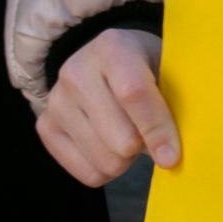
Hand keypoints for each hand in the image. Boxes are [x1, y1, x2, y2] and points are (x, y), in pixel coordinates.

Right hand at [39, 28, 178, 185]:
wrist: (103, 59)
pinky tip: (111, 147)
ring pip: (104, 160)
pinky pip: (86, 173)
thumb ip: (176, 100)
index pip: (134, 94)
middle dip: (144, 147)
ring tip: (130, 137)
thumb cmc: (147, 66)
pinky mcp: (45, 126)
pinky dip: (107, 170)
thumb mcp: (167, 67)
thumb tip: (174, 154)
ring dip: (127, 160)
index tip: (172, 156)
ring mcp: (56, 100)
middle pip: (120, 138)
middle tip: (151, 135)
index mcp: (113, 48)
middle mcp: (76, 72)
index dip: (157, 129)